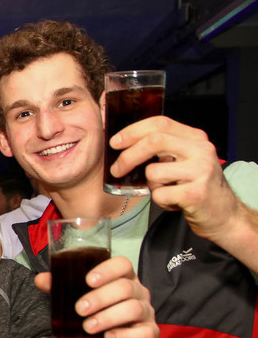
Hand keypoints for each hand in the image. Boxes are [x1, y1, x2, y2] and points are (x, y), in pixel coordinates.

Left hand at [35, 255, 158, 337]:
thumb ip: (62, 287)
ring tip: (87, 326)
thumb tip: (40, 279)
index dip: (107, 270)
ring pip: (133, 309)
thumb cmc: (96, 313)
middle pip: (125, 288)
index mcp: (123, 278)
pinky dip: (125, 335)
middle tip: (79, 309)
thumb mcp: (79, 298)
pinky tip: (109, 337)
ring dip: (108, 317)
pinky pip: (144, 333)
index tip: (88, 280)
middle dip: (100, 298)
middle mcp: (138, 292)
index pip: (123, 264)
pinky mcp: (149, 334)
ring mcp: (146, 313)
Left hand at [110, 116, 236, 239]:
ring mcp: (201, 170)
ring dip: (151, 186)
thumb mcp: (184, 160)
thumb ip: (163, 149)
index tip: (115, 142)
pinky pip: (159, 195)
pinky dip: (160, 201)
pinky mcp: (196, 193)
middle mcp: (201, 149)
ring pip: (153, 172)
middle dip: (128, 156)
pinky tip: (175, 202)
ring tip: (167, 191)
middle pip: (154, 141)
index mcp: (196, 138)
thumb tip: (124, 143)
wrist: (223, 213)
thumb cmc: (195, 186)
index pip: (160, 124)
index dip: (133, 131)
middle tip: (116, 170)